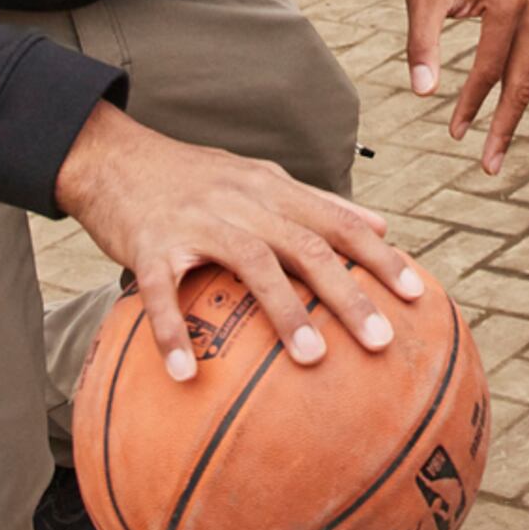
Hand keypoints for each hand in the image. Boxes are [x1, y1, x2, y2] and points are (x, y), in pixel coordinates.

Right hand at [52, 102, 421, 380]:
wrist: (112, 156)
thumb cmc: (192, 176)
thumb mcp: (259, 177)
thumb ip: (319, 202)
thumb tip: (382, 225)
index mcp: (272, 189)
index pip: (337, 222)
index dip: (379, 258)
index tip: (416, 295)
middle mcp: (242, 201)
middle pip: (307, 245)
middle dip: (349, 293)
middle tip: (382, 342)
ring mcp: (196, 222)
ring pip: (251, 263)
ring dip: (285, 311)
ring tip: (314, 358)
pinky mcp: (149, 246)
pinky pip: (162, 293)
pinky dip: (174, 333)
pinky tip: (186, 374)